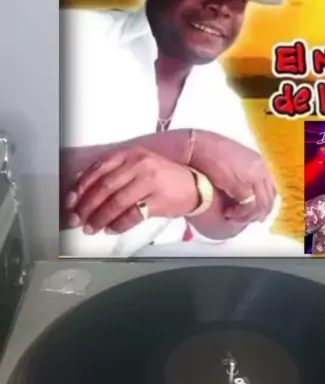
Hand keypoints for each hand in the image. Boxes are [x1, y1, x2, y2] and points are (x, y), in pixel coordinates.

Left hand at [63, 147, 198, 233]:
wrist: (195, 185)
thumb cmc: (163, 177)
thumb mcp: (138, 166)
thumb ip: (114, 173)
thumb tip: (83, 189)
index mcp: (130, 154)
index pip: (98, 169)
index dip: (81, 187)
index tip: (70, 201)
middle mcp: (139, 165)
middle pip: (104, 187)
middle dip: (86, 206)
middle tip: (76, 219)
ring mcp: (150, 182)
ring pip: (116, 202)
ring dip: (100, 218)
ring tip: (91, 228)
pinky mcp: (159, 201)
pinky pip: (133, 215)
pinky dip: (119, 224)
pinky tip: (111, 229)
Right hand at [192, 132, 276, 222]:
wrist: (195, 148)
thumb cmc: (205, 152)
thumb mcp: (230, 160)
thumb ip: (240, 173)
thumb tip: (239, 189)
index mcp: (258, 161)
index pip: (269, 186)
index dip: (263, 201)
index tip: (255, 211)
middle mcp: (260, 169)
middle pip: (269, 197)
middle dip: (258, 211)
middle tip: (246, 219)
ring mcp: (254, 177)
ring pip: (261, 205)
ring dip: (247, 215)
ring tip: (233, 217)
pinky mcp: (243, 186)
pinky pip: (248, 208)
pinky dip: (239, 214)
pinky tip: (227, 214)